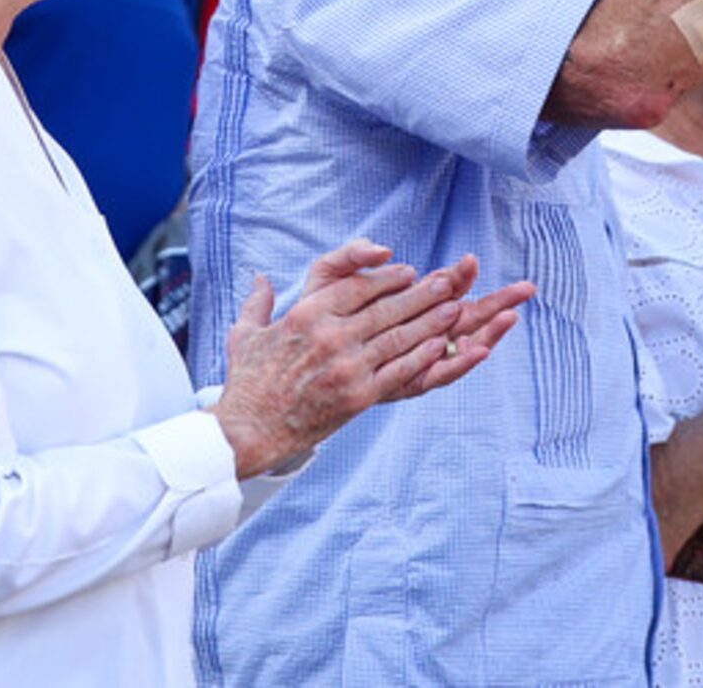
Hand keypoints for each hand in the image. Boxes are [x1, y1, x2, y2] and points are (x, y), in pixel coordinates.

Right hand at [211, 239, 531, 478]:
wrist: (248, 431)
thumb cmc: (247, 382)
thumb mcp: (246, 334)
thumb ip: (257, 302)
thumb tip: (261, 278)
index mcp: (307, 314)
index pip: (358, 287)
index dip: (388, 278)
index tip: (408, 271)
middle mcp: (331, 336)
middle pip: (387, 308)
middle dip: (422, 293)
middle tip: (448, 282)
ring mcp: (347, 366)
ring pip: (399, 337)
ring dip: (431, 321)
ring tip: (456, 308)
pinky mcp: (358, 396)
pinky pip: (398, 370)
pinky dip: (422, 357)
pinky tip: (441, 346)